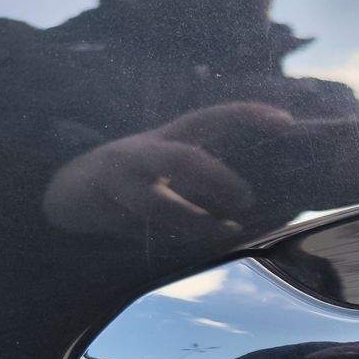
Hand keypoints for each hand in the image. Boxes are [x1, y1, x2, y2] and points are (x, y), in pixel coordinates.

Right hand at [43, 103, 294, 237]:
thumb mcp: (173, 163)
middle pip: (181, 158)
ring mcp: (120, 180)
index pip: (211, 118)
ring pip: (159, 203)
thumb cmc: (140, 179)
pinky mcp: (104, 207)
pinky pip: (141, 228)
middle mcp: (145, 151)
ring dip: (196, 222)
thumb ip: (208, 173)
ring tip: (228, 231)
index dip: (246, 115)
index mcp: (169, 136)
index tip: (285, 122)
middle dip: (217, 179)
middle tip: (248, 200)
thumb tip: (262, 199)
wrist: (73, 189)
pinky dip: (170, 239)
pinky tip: (196, 243)